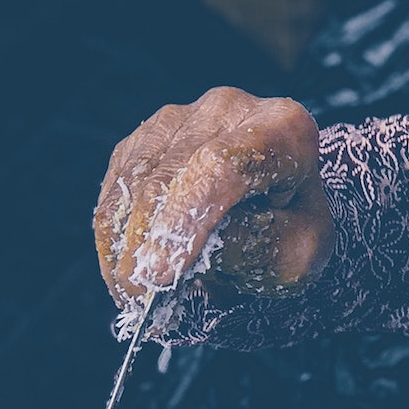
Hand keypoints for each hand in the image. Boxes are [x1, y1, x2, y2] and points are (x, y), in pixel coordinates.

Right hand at [95, 86, 333, 305]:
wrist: (279, 208)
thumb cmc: (291, 232)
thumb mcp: (295, 255)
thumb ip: (254, 248)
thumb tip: (191, 248)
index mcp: (284, 130)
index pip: (225, 166)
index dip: (187, 217)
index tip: (160, 273)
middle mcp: (230, 109)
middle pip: (171, 173)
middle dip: (148, 243)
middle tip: (140, 299)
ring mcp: (184, 116)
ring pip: (135, 178)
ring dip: (125, 243)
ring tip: (131, 292)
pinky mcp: (148, 136)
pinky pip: (117, 184)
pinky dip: (113, 232)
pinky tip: (122, 268)